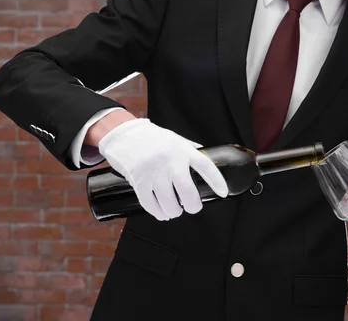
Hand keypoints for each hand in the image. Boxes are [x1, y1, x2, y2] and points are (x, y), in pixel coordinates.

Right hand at [98, 118, 227, 220]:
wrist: (123, 135)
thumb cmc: (150, 137)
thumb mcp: (174, 139)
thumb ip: (190, 149)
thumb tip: (206, 157)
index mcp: (182, 150)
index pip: (206, 167)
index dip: (217, 181)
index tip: (223, 193)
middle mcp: (170, 161)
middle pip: (187, 192)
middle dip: (192, 206)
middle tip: (192, 207)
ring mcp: (153, 172)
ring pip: (169, 203)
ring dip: (174, 211)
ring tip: (175, 210)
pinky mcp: (138, 182)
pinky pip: (150, 204)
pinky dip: (158, 213)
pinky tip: (161, 213)